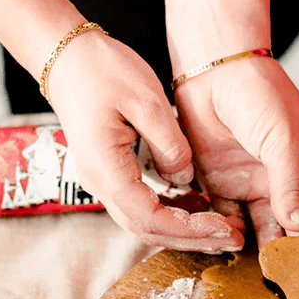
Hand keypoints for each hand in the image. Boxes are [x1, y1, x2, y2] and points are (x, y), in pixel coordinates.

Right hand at [47, 30, 243, 251]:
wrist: (67, 58)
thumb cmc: (102, 71)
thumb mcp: (146, 100)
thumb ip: (169, 144)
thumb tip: (184, 178)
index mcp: (105, 168)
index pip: (148, 217)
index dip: (187, 228)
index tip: (221, 226)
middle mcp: (100, 182)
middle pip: (147, 229)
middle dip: (191, 239)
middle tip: (231, 240)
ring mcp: (103, 180)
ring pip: (144, 222)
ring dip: (182, 231)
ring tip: (221, 231)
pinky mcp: (111, 173)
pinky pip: (141, 205)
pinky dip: (171, 213)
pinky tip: (199, 209)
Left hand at [173, 55, 298, 243]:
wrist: (211, 71)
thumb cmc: (259, 93)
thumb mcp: (282, 140)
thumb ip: (290, 187)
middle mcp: (287, 179)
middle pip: (298, 224)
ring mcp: (255, 184)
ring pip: (265, 227)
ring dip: (267, 247)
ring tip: (271, 270)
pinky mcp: (224, 186)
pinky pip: (231, 218)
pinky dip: (233, 234)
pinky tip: (239, 248)